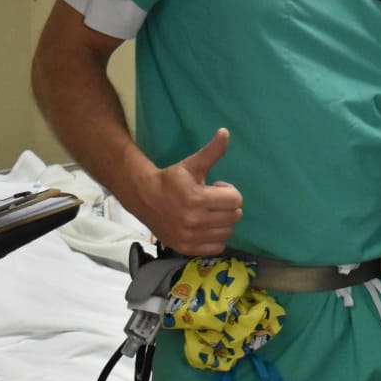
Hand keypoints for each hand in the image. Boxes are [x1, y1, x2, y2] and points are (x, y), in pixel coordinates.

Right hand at [129, 129, 242, 255]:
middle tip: (210, 200)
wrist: (144, 198)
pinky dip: (215, 237)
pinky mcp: (186, 248)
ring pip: (228, 232)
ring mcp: (190, 237)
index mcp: (196, 198)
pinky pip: (217, 247)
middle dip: (227, 206)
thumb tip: (225, 132)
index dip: (228, 191)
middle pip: (235, 216)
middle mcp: (194, 220)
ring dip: (222, 221)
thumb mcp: (192, 164)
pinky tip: (204, 227)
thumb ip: (212, 152)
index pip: (236, 199)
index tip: (214, 188)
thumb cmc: (172, 180)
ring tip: (207, 212)